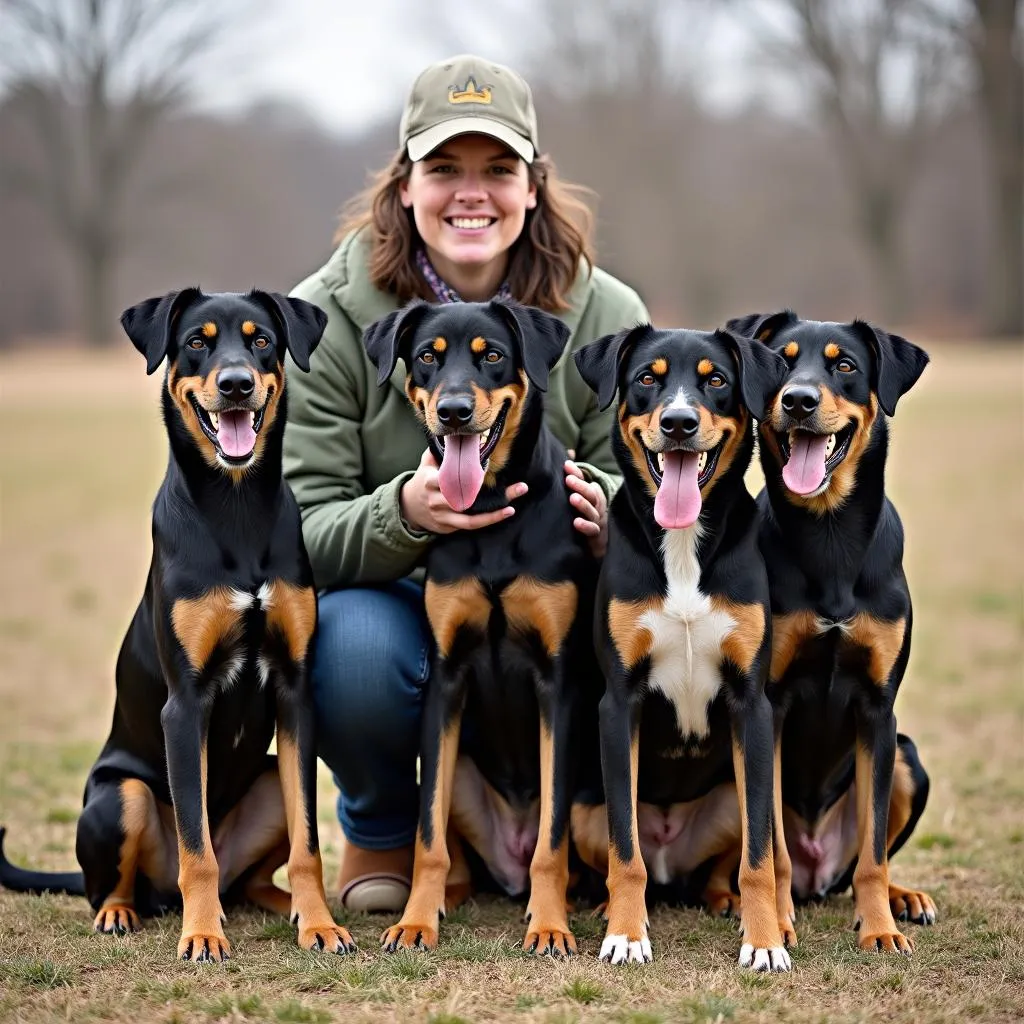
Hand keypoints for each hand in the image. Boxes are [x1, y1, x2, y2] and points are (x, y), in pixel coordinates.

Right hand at [400, 448, 526, 533]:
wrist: (409, 507)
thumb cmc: (423, 480)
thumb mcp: (426, 463)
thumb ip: (439, 450)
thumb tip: (455, 434)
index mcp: (429, 481)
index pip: (448, 480)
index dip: (466, 478)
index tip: (485, 472)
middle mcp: (436, 500)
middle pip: (464, 499)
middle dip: (488, 495)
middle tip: (517, 488)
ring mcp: (443, 515)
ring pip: (470, 516)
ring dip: (494, 512)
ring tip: (512, 504)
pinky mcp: (449, 526)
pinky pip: (471, 524)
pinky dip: (489, 520)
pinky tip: (506, 512)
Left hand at [564, 450, 607, 557]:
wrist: (596, 545)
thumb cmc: (585, 516)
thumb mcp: (578, 496)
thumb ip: (574, 476)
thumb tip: (569, 452)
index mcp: (593, 495)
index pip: (586, 481)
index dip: (577, 473)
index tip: (566, 465)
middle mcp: (598, 506)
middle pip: (591, 494)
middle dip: (580, 486)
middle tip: (568, 480)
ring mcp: (598, 521)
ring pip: (592, 511)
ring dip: (583, 505)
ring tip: (572, 498)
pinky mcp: (596, 536)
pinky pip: (593, 530)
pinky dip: (586, 526)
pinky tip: (576, 522)